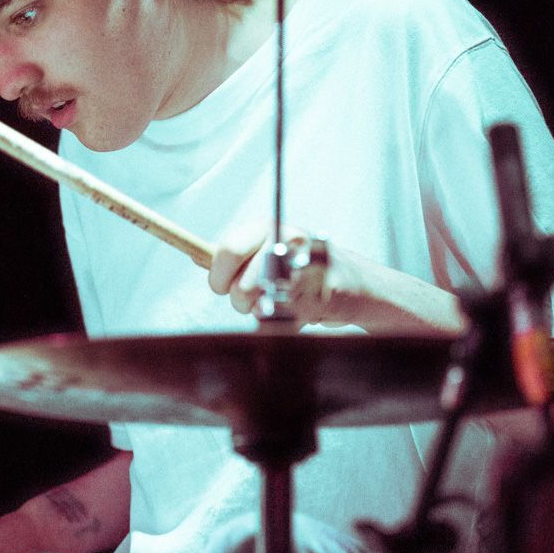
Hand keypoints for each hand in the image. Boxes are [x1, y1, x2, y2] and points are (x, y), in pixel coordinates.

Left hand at [207, 221, 334, 323]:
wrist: (356, 283)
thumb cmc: (301, 268)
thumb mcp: (266, 251)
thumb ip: (235, 255)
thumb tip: (196, 256)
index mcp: (268, 227)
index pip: (228, 250)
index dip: (218, 276)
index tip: (221, 286)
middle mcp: (289, 241)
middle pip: (243, 287)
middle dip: (241, 302)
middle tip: (251, 301)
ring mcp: (311, 268)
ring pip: (263, 308)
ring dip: (265, 314)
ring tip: (279, 303)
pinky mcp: (329, 296)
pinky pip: (287, 323)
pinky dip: (286, 325)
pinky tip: (298, 311)